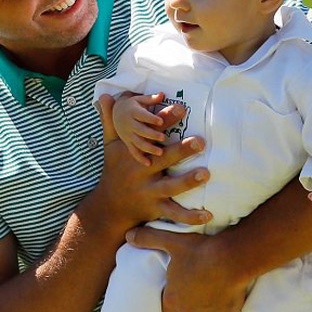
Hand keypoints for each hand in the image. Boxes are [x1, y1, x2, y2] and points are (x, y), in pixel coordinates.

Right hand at [90, 94, 211, 231]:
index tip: (181, 108)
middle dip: (181, 150)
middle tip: (200, 141)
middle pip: (164, 159)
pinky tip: (208, 216)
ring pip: (170, 187)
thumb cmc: (115, 170)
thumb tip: (103, 94)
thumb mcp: (110, 145)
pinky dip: (190, 217)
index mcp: (134, 153)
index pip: (151, 133)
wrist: (109, 207)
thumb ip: (110, 120)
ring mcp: (150, 192)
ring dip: (187, 181)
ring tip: (205, 174)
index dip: (166, 120)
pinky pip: (174, 214)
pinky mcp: (156, 209)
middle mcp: (143, 172)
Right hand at [111, 92, 167, 166]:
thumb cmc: (132, 105)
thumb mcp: (139, 99)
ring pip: (137, 143)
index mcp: (133, 112)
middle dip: (151, 134)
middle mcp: (129, 124)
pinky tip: (149, 163)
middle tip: (163, 137)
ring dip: (148, 148)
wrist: (115, 112)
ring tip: (160, 152)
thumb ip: (151, 99)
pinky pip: (133, 151)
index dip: (151, 118)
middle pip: (140, 130)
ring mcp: (127, 135)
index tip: (161, 121)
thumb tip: (163, 94)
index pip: (142, 115)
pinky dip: (140, 158)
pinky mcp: (127, 143)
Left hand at [125, 227, 248, 311]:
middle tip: (196, 285)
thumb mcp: (171, 242)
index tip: (177, 289)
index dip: (171, 299)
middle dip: (189, 303)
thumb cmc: (200, 251)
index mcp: (172, 301)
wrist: (233, 257)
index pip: (166, 310)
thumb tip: (129, 235)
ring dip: (207, 306)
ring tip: (212, 287)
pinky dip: (225, 308)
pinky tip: (226, 292)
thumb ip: (148, 239)